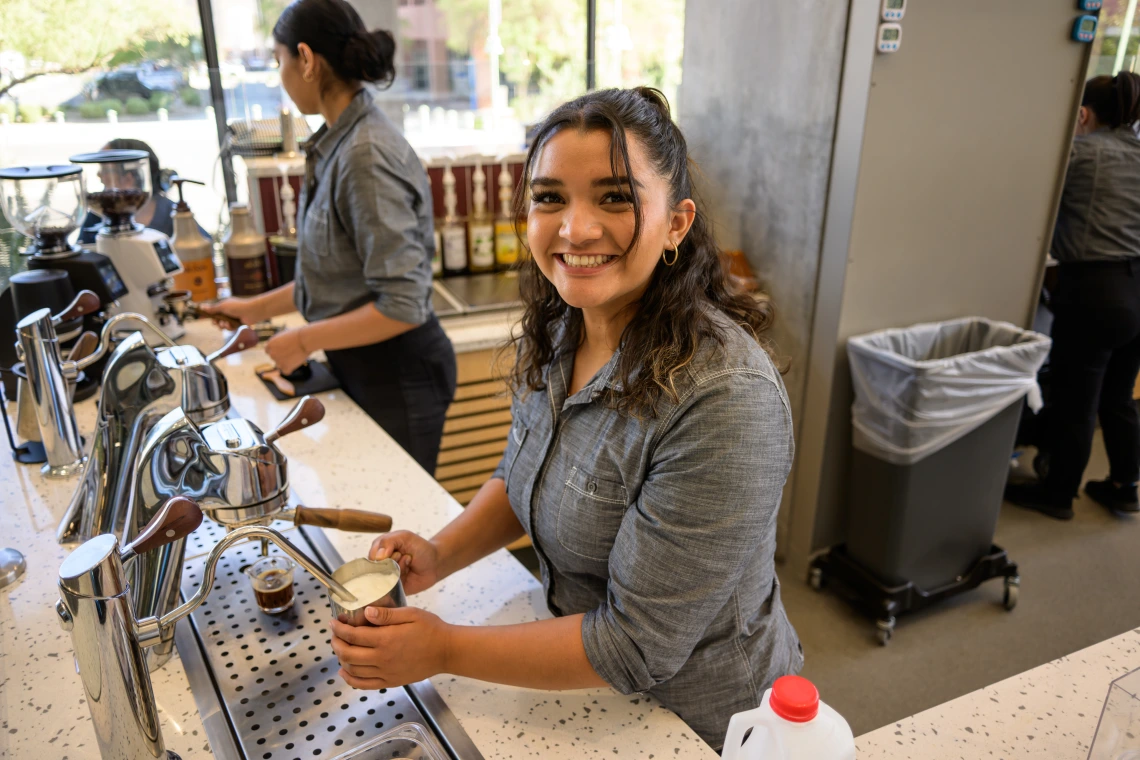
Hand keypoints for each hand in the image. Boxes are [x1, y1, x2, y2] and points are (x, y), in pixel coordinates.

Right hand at [200, 297, 260, 326]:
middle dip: (216, 322)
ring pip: (223, 325)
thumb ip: (212, 308)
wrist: (251, 312)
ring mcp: (232, 318)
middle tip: (216, 323)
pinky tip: (231, 325)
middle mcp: (227, 312)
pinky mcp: (236, 324)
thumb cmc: (237, 306)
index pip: (214, 311)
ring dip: (223, 325)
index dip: (210, 315)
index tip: (206, 318)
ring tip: (226, 323)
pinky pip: (229, 328)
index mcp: (223, 306)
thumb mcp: (222, 306)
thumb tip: (202, 306)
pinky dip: (229, 327)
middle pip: (217, 320)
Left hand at [264, 328, 309, 374]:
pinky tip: (296, 362)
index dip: (276, 350)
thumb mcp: (284, 336)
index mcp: (270, 344)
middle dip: (282, 356)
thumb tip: (278, 350)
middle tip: (293, 352)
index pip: (268, 351)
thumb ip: (278, 343)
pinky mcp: (285, 368)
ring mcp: (278, 362)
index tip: (284, 349)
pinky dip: (291, 369)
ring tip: (296, 356)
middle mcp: (272, 354)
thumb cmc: (297, 335)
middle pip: (275, 358)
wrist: (305, 340)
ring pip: (280, 365)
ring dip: (286, 363)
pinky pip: (286, 371)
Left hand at [330, 606, 452, 689]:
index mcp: (386, 639)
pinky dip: (350, 679)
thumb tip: (366, 612)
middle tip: (335, 635)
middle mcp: (382, 658)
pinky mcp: (390, 682)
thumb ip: (387, 614)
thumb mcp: (411, 614)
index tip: (333, 622)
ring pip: (353, 670)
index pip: (353, 635)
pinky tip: (345, 672)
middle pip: (348, 654)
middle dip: (336, 643)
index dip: (339, 629)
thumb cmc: (431, 629)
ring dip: (341, 659)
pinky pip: (364, 685)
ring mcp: (385, 672)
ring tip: (340, 648)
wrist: (446, 651)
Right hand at [369, 531, 442, 594]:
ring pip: (384, 577)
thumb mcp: (404, 537)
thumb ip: (388, 541)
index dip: (382, 554)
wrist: (435, 562)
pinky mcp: (394, 589)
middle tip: (402, 555)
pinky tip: (409, 570)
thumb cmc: (420, 548)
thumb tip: (377, 556)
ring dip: (398, 568)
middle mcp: (382, 565)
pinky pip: (391, 586)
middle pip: (376, 568)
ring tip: (408, 562)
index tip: (396, 549)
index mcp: (380, 551)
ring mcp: (388, 578)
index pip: (372, 556)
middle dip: (392, 560)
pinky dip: (401, 576)